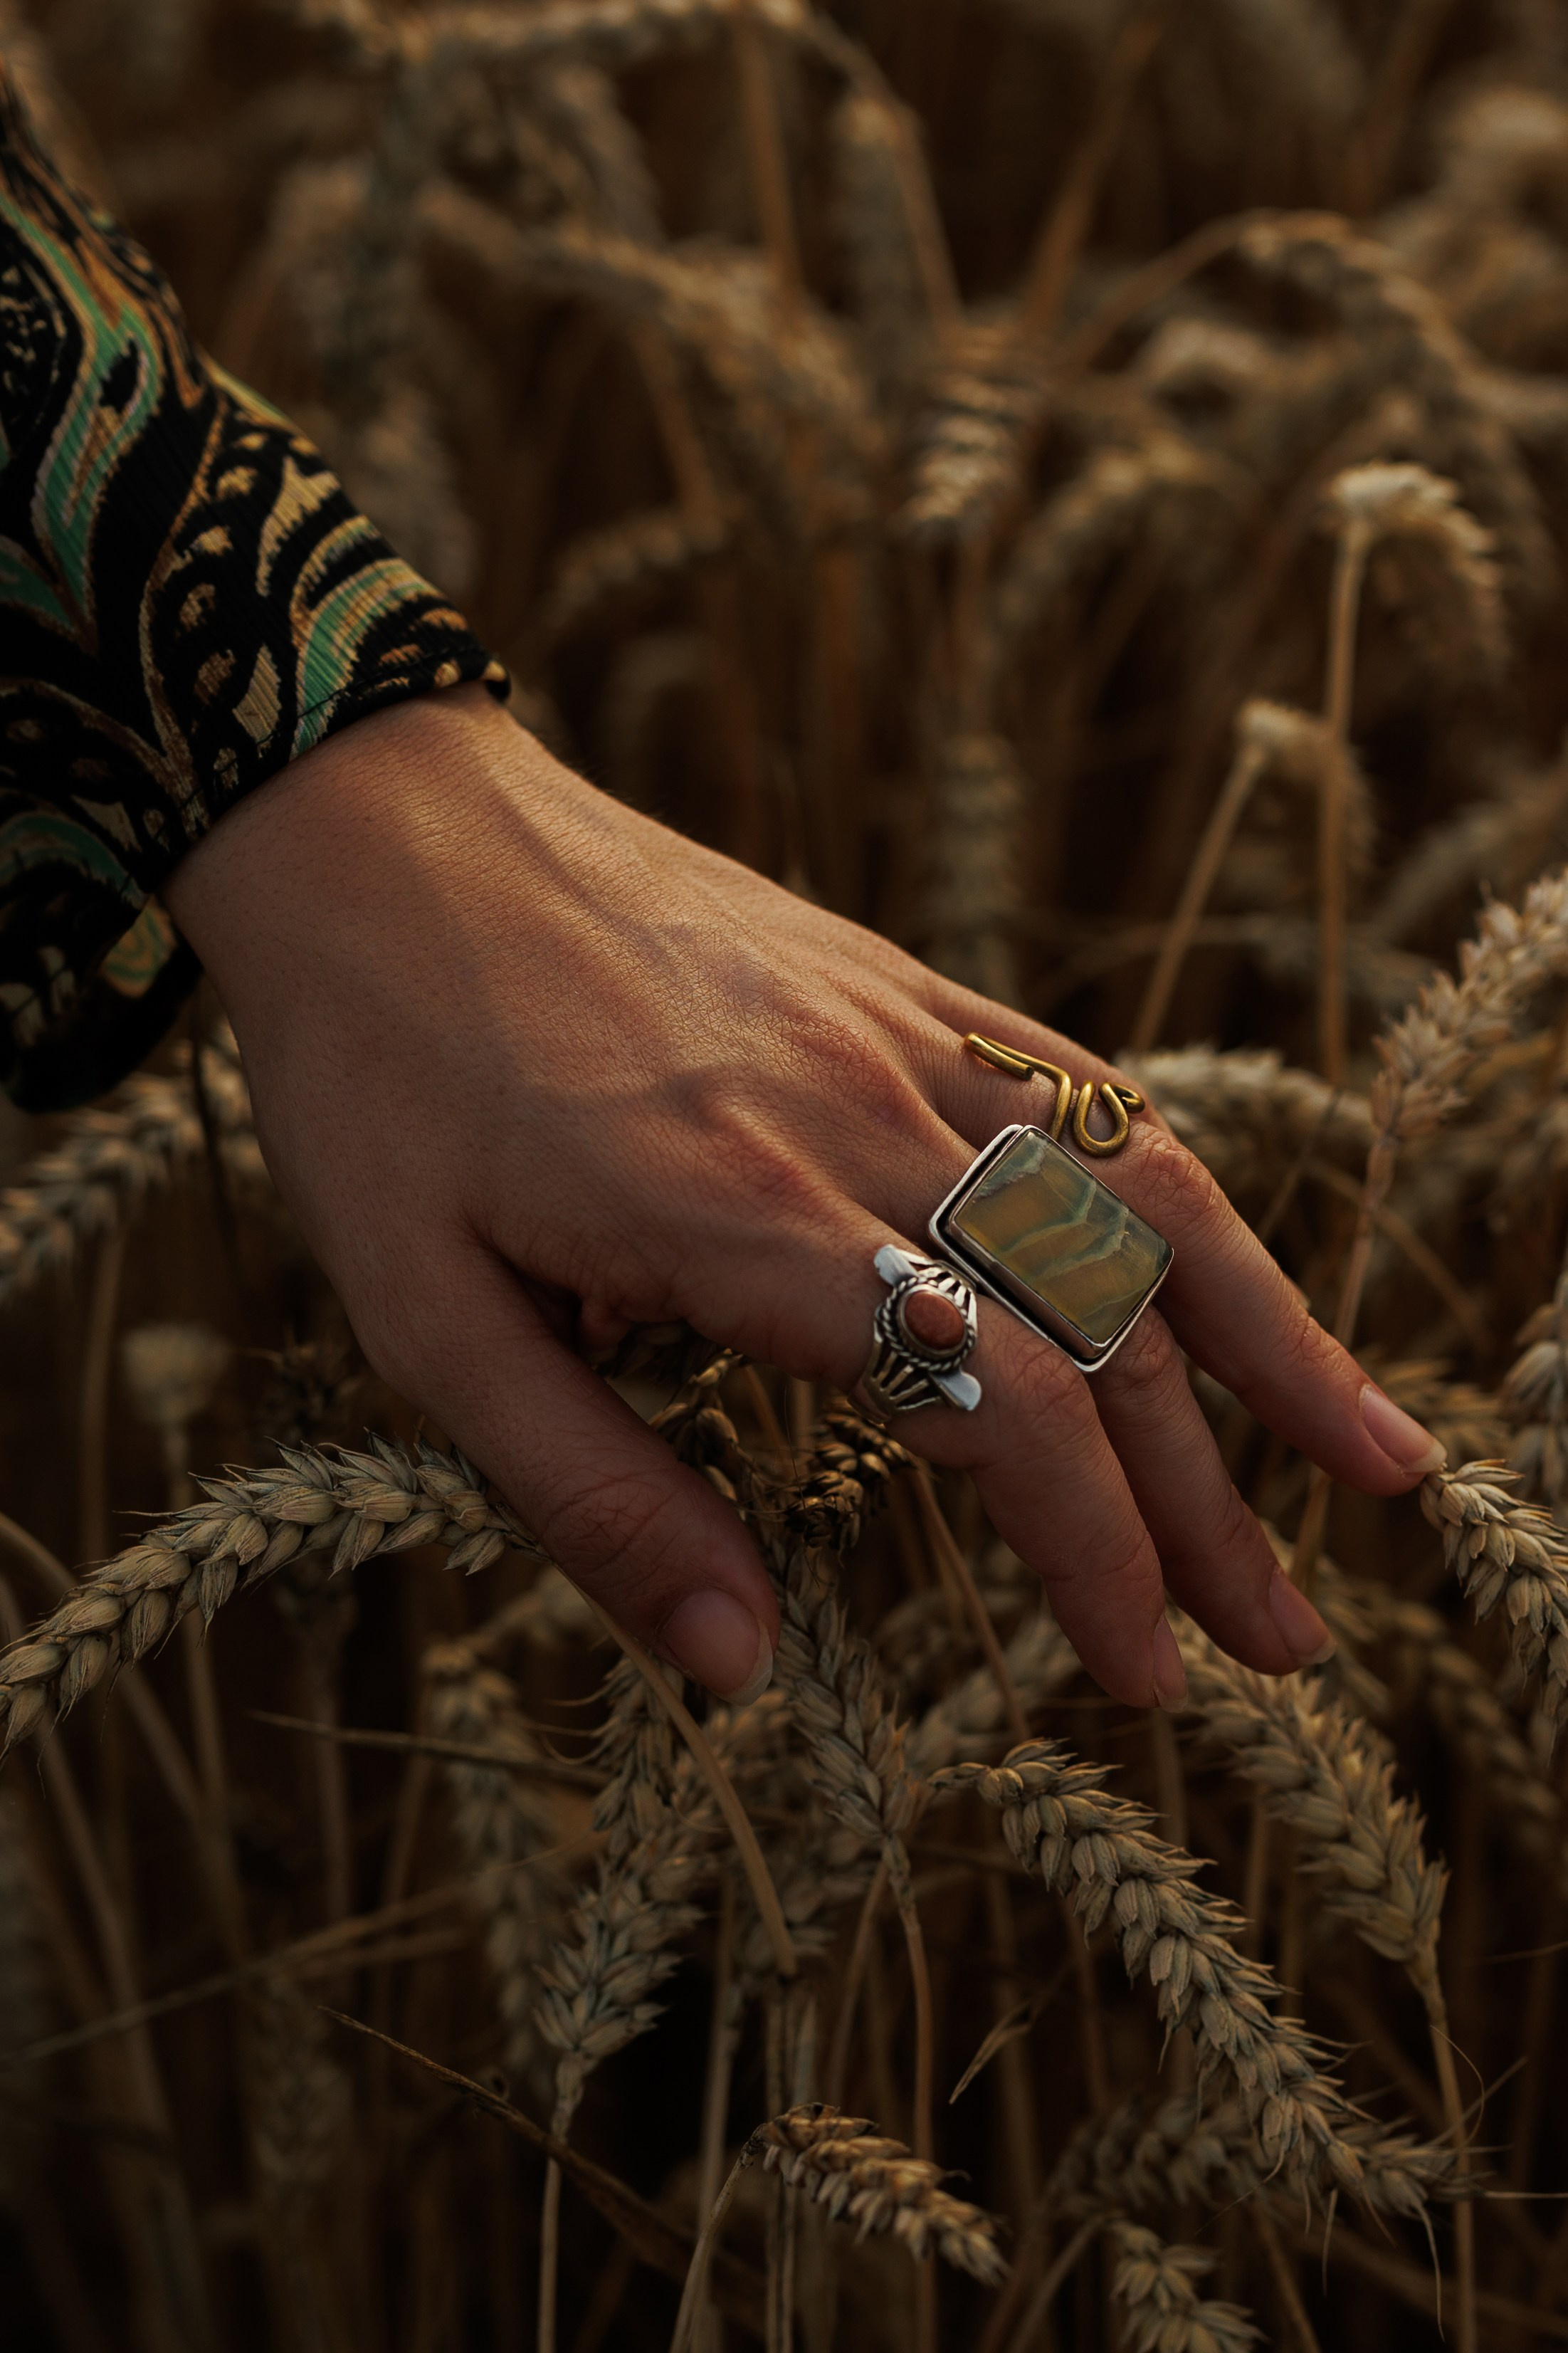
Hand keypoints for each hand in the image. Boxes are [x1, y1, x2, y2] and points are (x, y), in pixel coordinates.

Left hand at [163, 687, 1442, 1708]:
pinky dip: (1188, 1199)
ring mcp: (900, 1033)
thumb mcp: (425, 1319)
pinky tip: (1242, 1282)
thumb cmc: (378, 1085)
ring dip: (1266, 1345)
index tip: (1142, 1676)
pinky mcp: (904, 985)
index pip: (993, 1406)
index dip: (1090, 1555)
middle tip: (1282, 1646)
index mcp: (741, 1215)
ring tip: (1371, 1467)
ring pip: (1134, 1201)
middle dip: (1204, 1501)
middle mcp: (858, 1115)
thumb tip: (740, 1669)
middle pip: (1093, 1324)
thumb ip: (593, 1496)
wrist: (381, 832)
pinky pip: (1087, 1095)